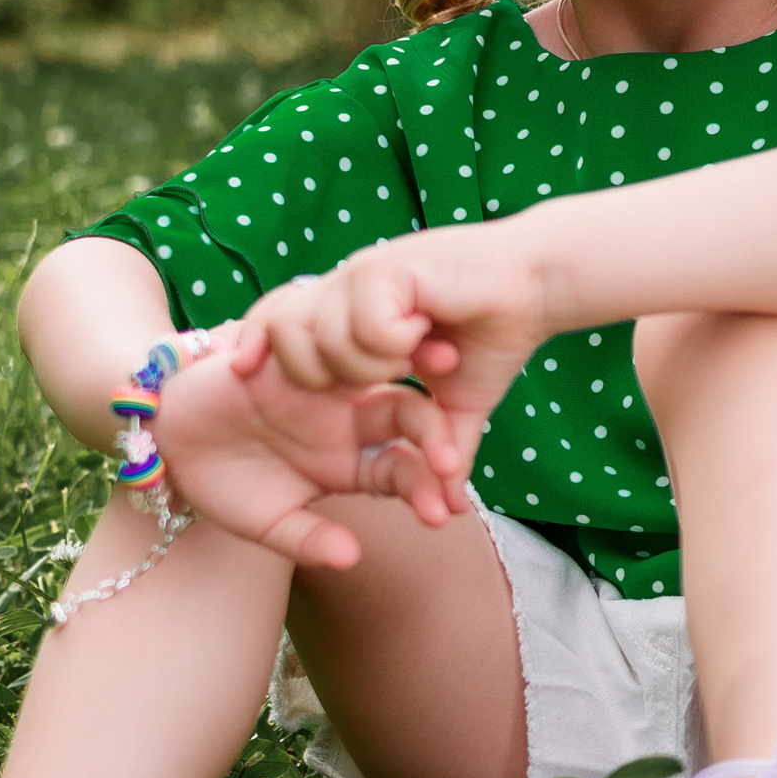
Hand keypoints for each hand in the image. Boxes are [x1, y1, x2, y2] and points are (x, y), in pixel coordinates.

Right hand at [149, 348, 467, 570]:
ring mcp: (324, 383)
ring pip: (380, 368)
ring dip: (410, 366)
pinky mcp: (291, 352)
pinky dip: (349, 341)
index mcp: (353, 462)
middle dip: (434, 432)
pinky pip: (326, 340)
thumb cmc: (222, 486)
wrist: (168, 441)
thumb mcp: (266, 523)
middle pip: (407, 414)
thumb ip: (309, 540)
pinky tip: (375, 345)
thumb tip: (351, 559)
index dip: (425, 489)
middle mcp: (349, 419)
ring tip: (439, 368)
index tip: (442, 514)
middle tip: (449, 457)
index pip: (403, 471)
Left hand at [229, 226, 551, 465]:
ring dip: (368, 363)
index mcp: (353, 320)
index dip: (256, 349)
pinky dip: (392, 338)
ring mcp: (364, 279)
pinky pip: (362, 323)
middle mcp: (348, 294)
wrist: (535, 283)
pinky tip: (424, 330)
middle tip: (373, 383)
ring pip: (321, 338)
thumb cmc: (497, 336)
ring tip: (414, 357)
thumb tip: (449, 509)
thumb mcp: (459, 406)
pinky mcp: (386, 268)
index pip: (280, 330)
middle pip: (282, 335)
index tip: (240, 376)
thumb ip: (442, 451)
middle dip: (311, 375)